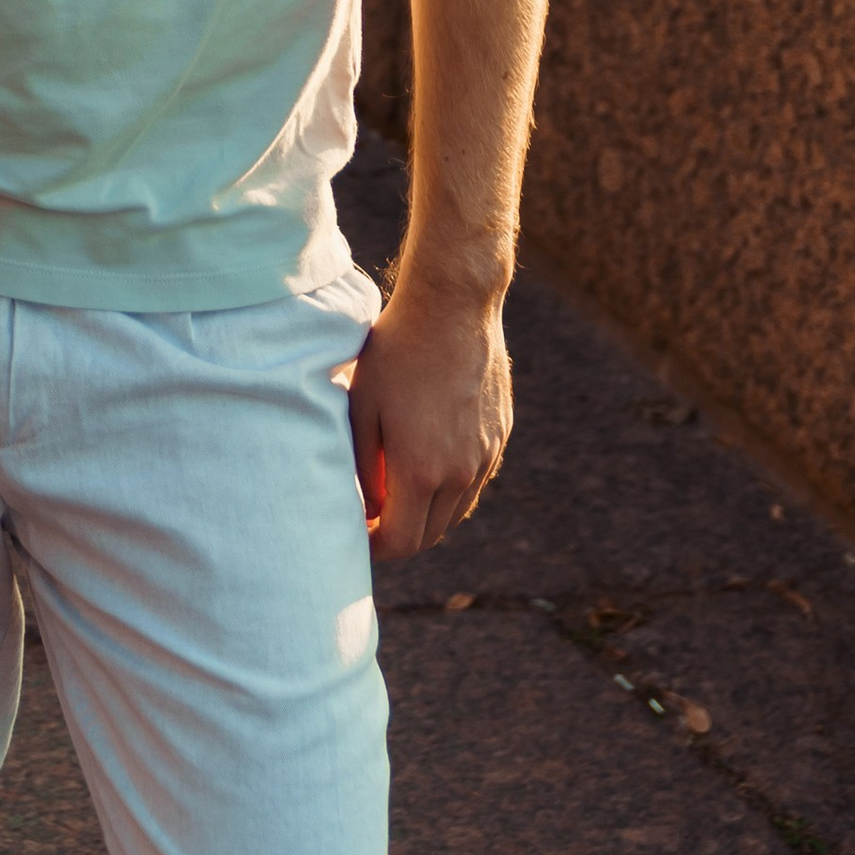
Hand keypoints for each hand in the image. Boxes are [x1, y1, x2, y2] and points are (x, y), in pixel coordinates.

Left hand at [348, 273, 511, 559]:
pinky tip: (427, 465)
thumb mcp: (362, 406)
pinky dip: (449, 489)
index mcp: (422, 471)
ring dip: (426, 515)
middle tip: (371, 521)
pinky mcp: (499, 437)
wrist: (453, 307)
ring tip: (396, 495)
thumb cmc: (395, 352)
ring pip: (454, 512)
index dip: (375, 547)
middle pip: (430, 535)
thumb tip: (370, 507)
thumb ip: (364, 467)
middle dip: (399, 537)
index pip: (401, 541)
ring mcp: (485, 456)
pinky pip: (473, 482)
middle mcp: (460, 473)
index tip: (356, 536)